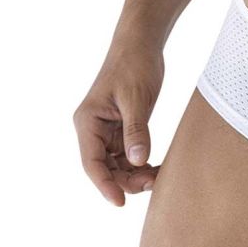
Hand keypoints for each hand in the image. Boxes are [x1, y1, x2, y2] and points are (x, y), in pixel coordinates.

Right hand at [72, 32, 164, 205]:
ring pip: (117, 165)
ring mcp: (107, 130)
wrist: (141, 44)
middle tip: (154, 183)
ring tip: (160, 176)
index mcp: (88, 122)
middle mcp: (93, 129)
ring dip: (135, 174)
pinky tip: (158, 167)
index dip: (104, 185)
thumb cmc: (135, 65)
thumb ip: (137, 130)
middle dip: (126, 180)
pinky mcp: (121, 128)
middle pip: (105, 168)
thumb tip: (137, 162)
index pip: (92, 162)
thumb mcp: (137, 98)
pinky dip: (141, 163)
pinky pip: (128, 155)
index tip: (120, 203)